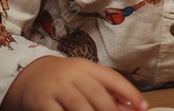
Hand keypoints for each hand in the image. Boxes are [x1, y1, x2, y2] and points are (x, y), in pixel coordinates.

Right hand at [0, 55, 147, 110]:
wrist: (30, 75)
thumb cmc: (65, 79)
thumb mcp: (85, 78)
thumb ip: (107, 92)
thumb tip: (130, 107)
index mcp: (87, 67)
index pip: (113, 78)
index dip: (130, 93)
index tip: (143, 107)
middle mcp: (72, 74)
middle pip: (97, 93)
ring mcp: (56, 88)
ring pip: (79, 106)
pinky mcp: (41, 102)